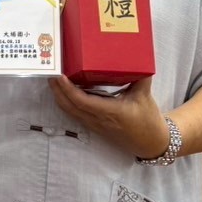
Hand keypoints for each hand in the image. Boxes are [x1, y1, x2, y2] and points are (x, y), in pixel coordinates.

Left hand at [48, 75, 169, 159]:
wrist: (150, 143)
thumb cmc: (148, 120)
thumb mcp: (145, 96)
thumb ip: (139, 76)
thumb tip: (135, 57)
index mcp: (111, 112)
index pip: (83, 101)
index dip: (68, 89)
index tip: (60, 76)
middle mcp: (98, 120)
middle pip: (70, 106)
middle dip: (57, 91)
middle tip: (50, 73)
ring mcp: (95, 125)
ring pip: (70, 111)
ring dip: (60, 97)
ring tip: (54, 81)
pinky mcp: (94, 126)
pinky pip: (76, 114)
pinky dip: (67, 103)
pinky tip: (65, 92)